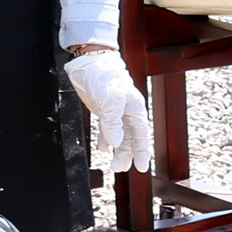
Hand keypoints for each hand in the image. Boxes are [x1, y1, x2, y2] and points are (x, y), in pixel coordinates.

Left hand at [67, 46, 150, 174]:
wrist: (89, 63)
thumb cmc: (104, 77)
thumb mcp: (110, 100)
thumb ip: (112, 122)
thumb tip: (115, 144)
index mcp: (135, 110)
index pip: (141, 136)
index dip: (142, 152)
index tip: (140, 167)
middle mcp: (127, 113)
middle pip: (130, 140)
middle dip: (127, 155)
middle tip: (118, 168)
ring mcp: (115, 113)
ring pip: (119, 137)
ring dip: (116, 151)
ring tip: (112, 165)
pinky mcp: (102, 111)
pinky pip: (107, 129)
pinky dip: (105, 140)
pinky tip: (102, 149)